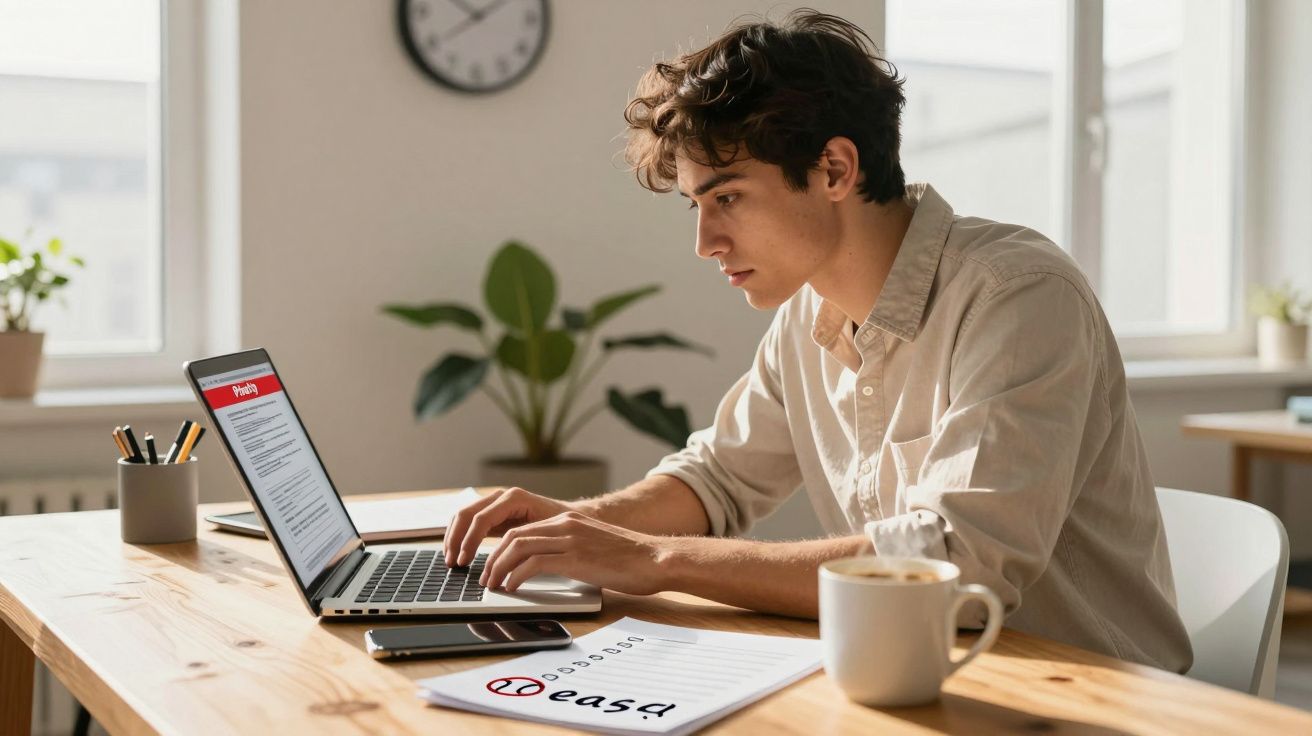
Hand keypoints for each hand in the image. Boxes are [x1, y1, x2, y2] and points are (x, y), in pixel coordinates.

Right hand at [443, 486, 572, 566]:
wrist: (569, 517)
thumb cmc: (561, 527)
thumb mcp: (544, 535)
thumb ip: (523, 544)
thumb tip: (503, 563)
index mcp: (514, 498)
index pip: (481, 519)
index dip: (469, 541)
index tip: (464, 561)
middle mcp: (501, 496)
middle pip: (466, 514)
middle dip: (456, 539)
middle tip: (452, 563)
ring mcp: (495, 501)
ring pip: (463, 515)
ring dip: (453, 538)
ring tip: (451, 560)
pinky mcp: (493, 511)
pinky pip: (469, 520)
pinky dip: (460, 536)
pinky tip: (459, 553)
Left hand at [480, 511, 668, 595]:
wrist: (655, 559)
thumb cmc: (631, 559)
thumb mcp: (594, 546)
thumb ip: (570, 550)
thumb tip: (547, 568)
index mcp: (569, 520)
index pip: (522, 529)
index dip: (501, 549)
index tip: (493, 566)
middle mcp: (566, 524)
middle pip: (514, 535)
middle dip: (493, 558)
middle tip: (486, 578)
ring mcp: (570, 539)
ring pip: (518, 547)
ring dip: (499, 568)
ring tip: (494, 585)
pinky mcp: (575, 557)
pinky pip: (533, 564)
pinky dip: (516, 577)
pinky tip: (513, 588)